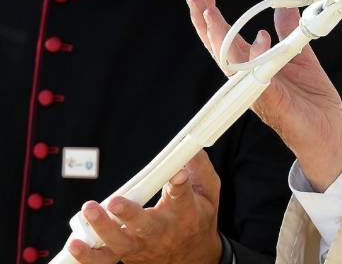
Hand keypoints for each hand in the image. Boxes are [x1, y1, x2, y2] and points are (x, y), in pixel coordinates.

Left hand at [65, 152, 222, 263]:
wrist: (192, 257)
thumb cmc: (198, 218)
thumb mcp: (209, 192)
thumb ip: (199, 169)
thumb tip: (189, 147)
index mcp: (186, 214)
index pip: (183, 197)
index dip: (179, 185)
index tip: (176, 174)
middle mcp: (162, 232)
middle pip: (144, 225)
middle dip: (129, 214)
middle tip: (115, 201)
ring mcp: (141, 246)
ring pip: (119, 242)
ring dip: (102, 227)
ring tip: (90, 209)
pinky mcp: (126, 256)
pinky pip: (103, 260)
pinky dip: (88, 254)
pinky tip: (75, 243)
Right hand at [187, 0, 341, 189]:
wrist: (327, 130)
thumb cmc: (309, 98)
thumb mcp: (300, 57)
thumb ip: (290, 32)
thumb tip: (283, 8)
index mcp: (252, 67)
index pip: (226, 40)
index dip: (213, 18)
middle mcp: (248, 80)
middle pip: (220, 50)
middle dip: (205, 24)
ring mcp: (257, 92)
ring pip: (231, 64)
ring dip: (221, 39)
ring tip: (210, 14)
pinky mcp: (274, 102)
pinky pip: (261, 79)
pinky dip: (259, 59)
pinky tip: (260, 38)